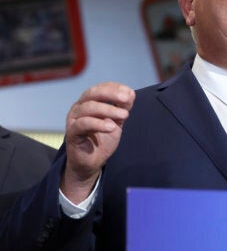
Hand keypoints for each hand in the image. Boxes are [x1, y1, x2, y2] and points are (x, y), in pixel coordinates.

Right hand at [61, 82, 134, 203]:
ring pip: (89, 108)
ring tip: (125, 115)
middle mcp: (79, 108)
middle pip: (92, 93)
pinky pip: (83, 124)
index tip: (129, 92)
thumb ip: (121, 108)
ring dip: (109, 109)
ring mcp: (74, 120)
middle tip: (126, 99)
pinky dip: (98, 124)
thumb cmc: (102, 140)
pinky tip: (112, 127)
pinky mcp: (71, 133)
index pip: (100, 88)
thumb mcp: (116, 122)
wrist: (91, 162)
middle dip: (111, 94)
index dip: (114, 88)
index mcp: (89, 103)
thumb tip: (130, 94)